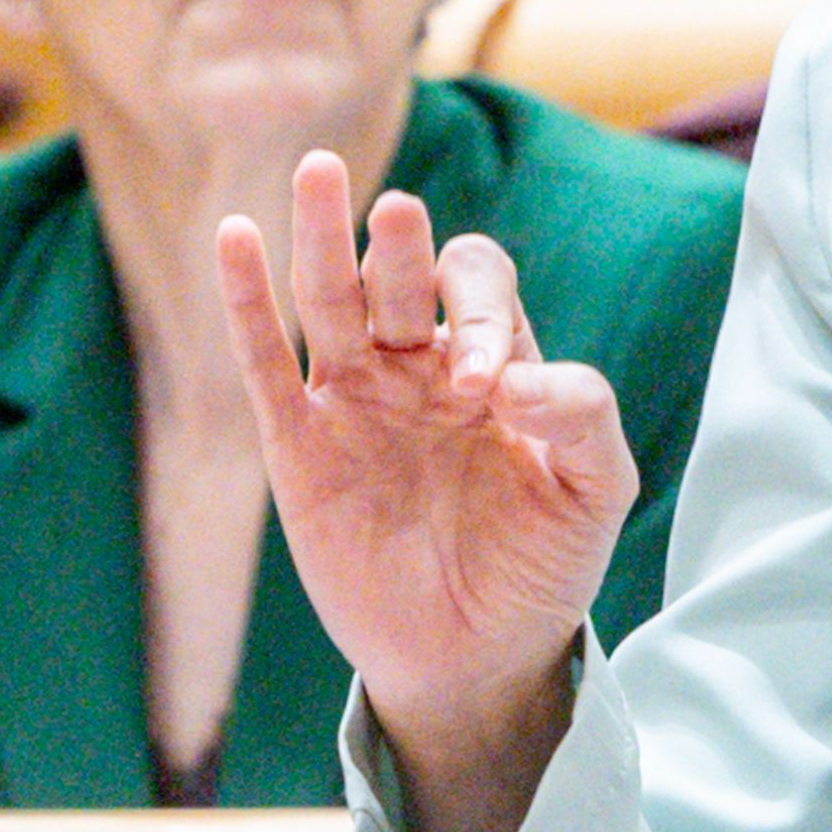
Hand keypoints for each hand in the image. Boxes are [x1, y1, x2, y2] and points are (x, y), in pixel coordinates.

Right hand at [215, 152, 633, 831]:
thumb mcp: (594, 490)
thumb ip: (582, 416)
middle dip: (398, 244)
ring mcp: (354, 400)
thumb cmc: (541, 567)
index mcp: (491, 358)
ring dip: (321, 237)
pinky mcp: (298, 446)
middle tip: (397, 214)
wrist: (478, 660)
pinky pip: (266, 362)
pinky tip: (236, 236)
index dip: (478, 314)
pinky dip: (247, 300)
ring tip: (317, 172)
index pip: (477, 286)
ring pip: (329, 299)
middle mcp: (418, 364)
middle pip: (398, 274)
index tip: (487, 393)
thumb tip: (512, 380)